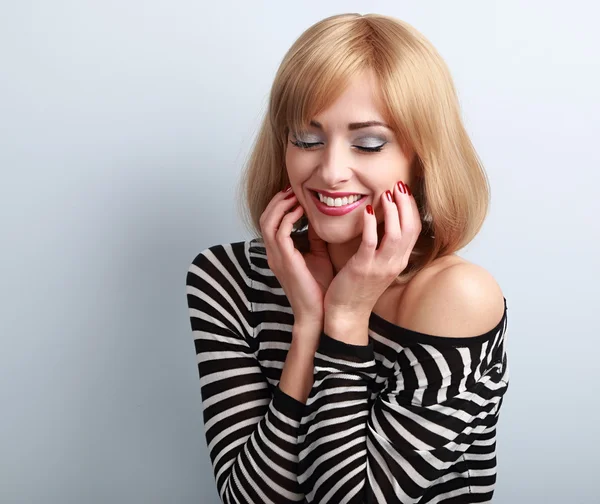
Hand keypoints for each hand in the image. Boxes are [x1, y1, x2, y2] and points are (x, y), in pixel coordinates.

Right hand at [259, 186, 333, 331]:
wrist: (317, 314)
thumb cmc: (319, 289)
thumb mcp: (318, 256)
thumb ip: (314, 238)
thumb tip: (318, 218)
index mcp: (279, 253)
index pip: (271, 223)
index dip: (279, 206)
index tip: (294, 193)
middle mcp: (274, 254)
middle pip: (265, 218)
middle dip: (277, 201)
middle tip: (292, 189)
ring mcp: (277, 257)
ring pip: (268, 222)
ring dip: (281, 205)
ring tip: (295, 195)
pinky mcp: (285, 261)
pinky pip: (280, 233)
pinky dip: (289, 217)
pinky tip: (301, 210)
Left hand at [323, 181, 421, 338]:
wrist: (346, 314)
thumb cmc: (357, 287)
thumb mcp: (376, 265)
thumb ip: (381, 245)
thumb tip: (380, 221)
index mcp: (398, 261)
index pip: (415, 229)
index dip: (412, 208)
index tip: (404, 190)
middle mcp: (394, 263)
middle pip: (411, 228)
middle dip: (406, 204)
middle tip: (399, 184)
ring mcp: (380, 267)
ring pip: (396, 234)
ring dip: (393, 211)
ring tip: (387, 193)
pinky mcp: (363, 269)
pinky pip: (372, 243)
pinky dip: (372, 224)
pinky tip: (368, 209)